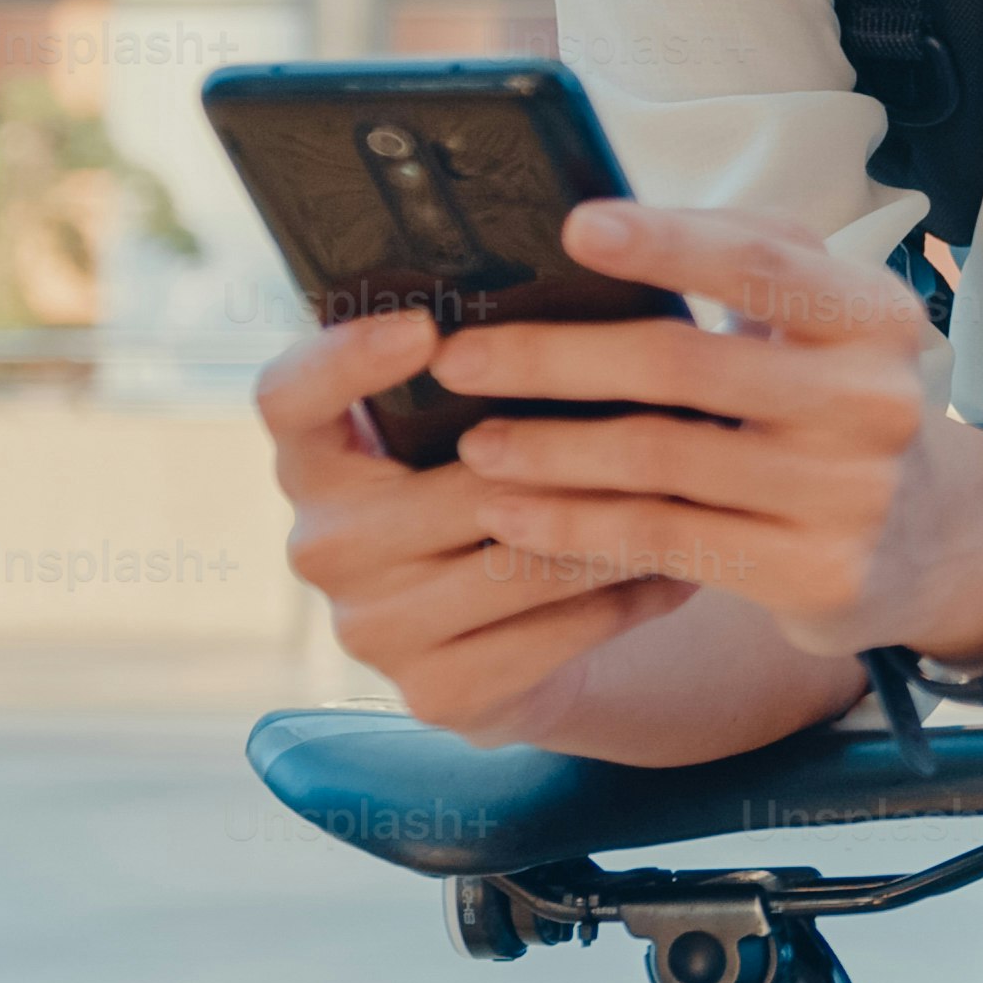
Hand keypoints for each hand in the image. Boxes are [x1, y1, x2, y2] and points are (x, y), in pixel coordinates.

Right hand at [256, 306, 698, 740]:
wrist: (511, 652)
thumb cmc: (496, 500)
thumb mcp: (472, 433)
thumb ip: (488, 374)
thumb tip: (592, 289)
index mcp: (314, 459)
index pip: (287, 397)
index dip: (343, 358)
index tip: (425, 327)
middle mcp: (322, 543)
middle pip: (452, 483)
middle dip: (570, 450)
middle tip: (667, 410)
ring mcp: (370, 627)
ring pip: (518, 558)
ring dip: (619, 523)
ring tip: (695, 486)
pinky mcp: (432, 692)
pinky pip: (551, 631)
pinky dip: (624, 599)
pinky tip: (680, 570)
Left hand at [432, 201, 982, 664]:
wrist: (924, 541)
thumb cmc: (831, 404)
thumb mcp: (820, 323)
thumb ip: (739, 261)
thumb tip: (595, 223)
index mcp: (872, 314)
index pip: (760, 262)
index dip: (667, 242)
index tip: (574, 226)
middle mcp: (873, 399)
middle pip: (682, 363)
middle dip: (553, 358)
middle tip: (461, 358)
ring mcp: (850, 492)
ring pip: (658, 458)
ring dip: (547, 449)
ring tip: (475, 443)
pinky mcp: (815, 572)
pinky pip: (663, 537)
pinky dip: (575, 523)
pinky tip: (515, 513)